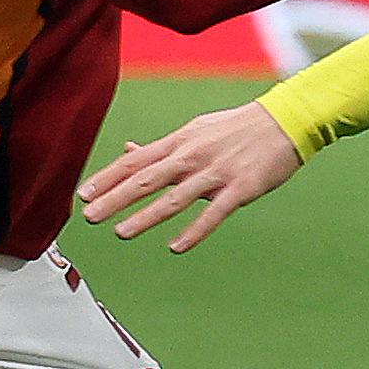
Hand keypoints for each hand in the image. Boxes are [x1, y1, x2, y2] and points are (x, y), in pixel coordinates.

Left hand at [79, 102, 301, 251]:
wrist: (285, 121)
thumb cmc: (236, 129)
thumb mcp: (195, 131)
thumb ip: (162, 148)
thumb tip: (127, 150)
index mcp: (179, 143)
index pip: (135, 161)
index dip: (108, 178)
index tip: (82, 194)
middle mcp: (192, 156)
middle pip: (147, 178)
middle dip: (116, 198)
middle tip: (89, 216)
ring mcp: (216, 172)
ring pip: (175, 197)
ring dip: (146, 216)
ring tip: (121, 232)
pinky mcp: (240, 188)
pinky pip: (214, 212)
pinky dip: (194, 230)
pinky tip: (176, 247)